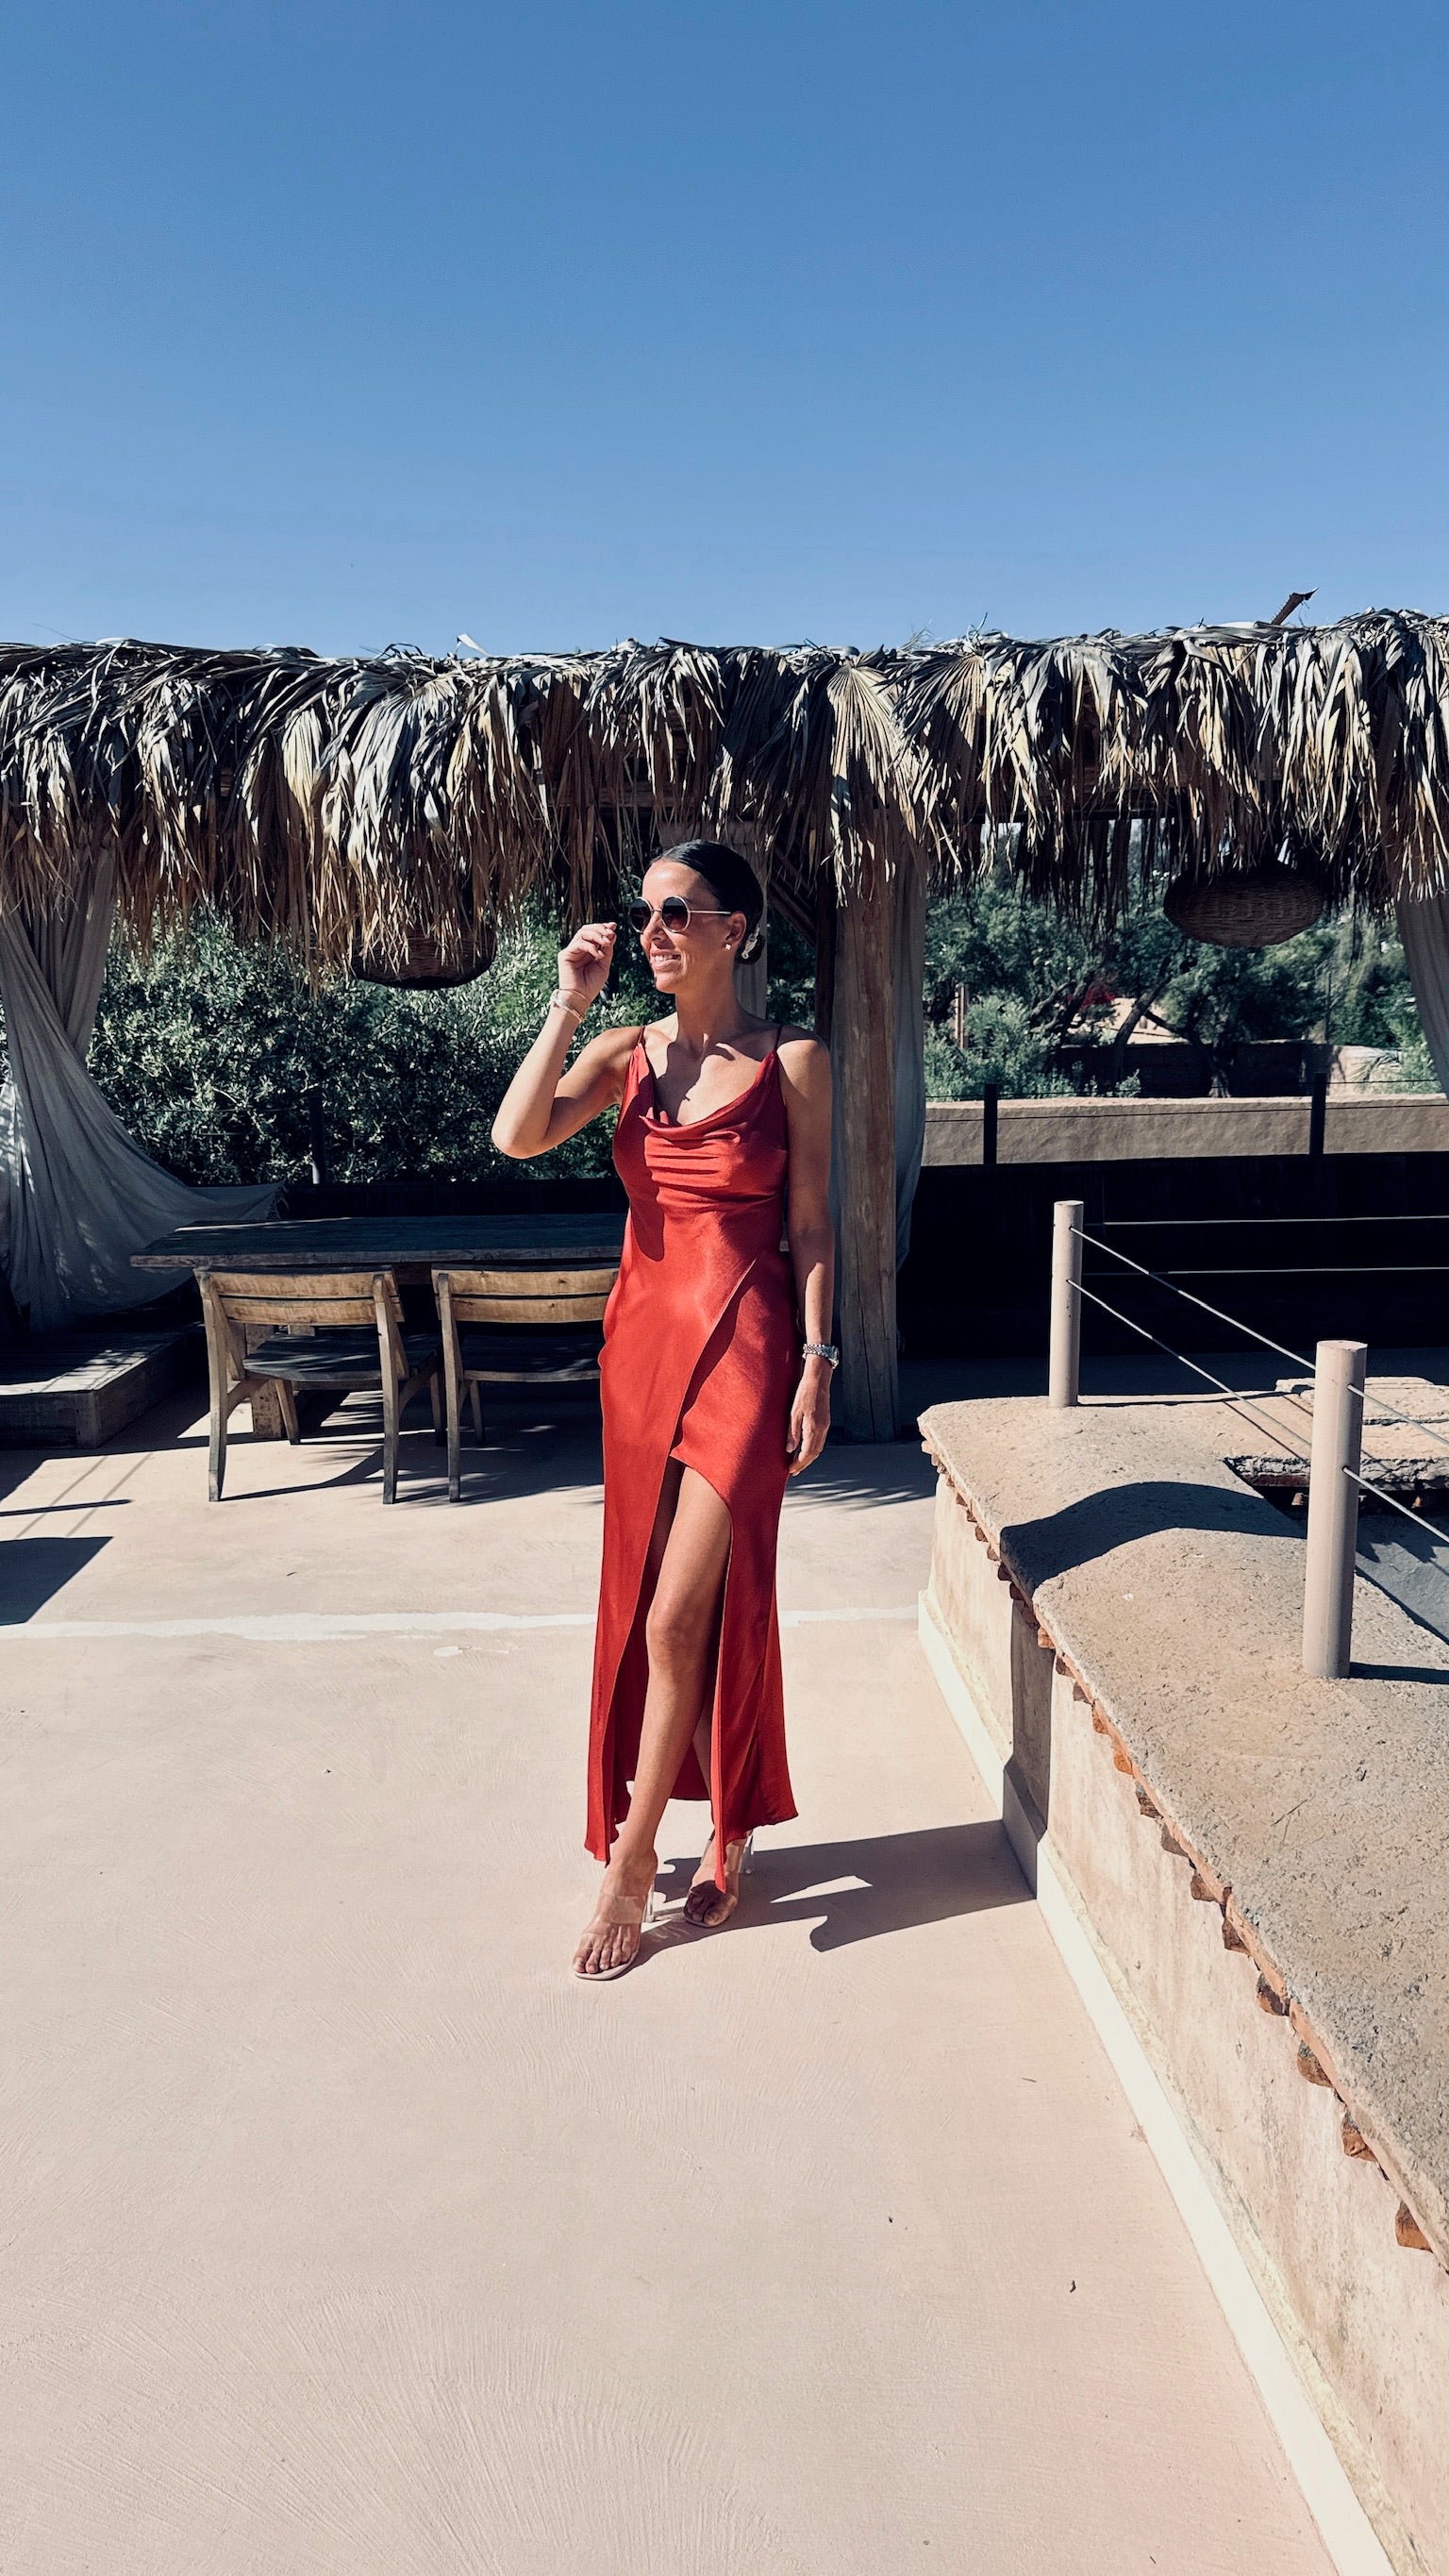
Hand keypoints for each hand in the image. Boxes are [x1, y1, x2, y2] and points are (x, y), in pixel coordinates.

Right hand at [557, 922, 615, 1013]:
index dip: (603, 927)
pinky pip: (579, 943)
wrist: (580, 998)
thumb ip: (607, 950)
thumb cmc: (591, 985)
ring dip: (597, 935)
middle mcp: (578, 949)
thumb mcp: (604, 964)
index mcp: (588, 950)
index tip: (614, 926)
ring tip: (606, 943)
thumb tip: (612, 934)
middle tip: (611, 934)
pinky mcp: (565, 955)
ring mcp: (571, 951)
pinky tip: (598, 955)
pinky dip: (591, 946)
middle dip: (601, 929)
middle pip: (587, 929)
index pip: (594, 933)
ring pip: (583, 933)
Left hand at [787, 1359, 831, 1475]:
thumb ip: (792, 1432)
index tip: (790, 1470)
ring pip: (818, 1448)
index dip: (799, 1464)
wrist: (818, 1379)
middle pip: (814, 1453)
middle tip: (793, 1471)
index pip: (807, 1453)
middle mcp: (822, 1429)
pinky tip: (805, 1449)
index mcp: (813, 1428)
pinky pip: (820, 1441)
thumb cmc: (804, 1393)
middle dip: (803, 1464)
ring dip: (808, 1458)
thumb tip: (789, 1450)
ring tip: (798, 1463)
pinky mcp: (825, 1422)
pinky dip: (813, 1449)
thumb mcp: (793, 1413)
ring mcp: (825, 1426)